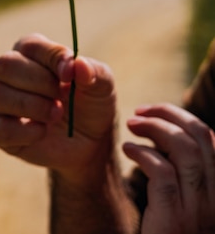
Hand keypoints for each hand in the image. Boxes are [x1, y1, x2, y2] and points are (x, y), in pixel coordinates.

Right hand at [0, 33, 117, 182]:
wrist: (91, 144)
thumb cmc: (91, 105)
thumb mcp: (102, 86)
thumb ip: (94, 72)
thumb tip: (77, 65)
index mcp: (32, 54)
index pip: (30, 45)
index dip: (51, 57)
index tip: (70, 75)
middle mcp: (9, 74)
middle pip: (4, 65)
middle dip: (38, 82)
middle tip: (62, 97)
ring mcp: (1, 103)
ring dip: (30, 105)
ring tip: (56, 115)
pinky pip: (0, 129)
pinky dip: (26, 132)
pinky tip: (43, 132)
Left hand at [123, 103, 214, 233]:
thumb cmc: (167, 232)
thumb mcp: (184, 200)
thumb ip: (183, 173)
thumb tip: (166, 134)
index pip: (211, 139)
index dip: (182, 117)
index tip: (154, 111)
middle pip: (200, 138)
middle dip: (167, 115)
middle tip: (138, 112)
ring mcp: (199, 210)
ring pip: (184, 150)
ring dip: (154, 128)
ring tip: (130, 126)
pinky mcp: (174, 218)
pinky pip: (162, 172)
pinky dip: (143, 154)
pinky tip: (127, 149)